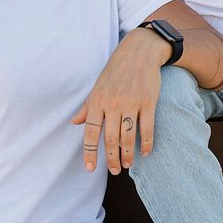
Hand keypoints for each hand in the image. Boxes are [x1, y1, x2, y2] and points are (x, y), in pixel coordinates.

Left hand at [70, 29, 168, 174]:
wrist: (139, 51)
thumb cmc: (116, 70)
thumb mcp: (98, 86)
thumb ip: (88, 107)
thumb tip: (74, 123)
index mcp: (97, 100)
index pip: (91, 132)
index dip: (89, 152)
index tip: (90, 168)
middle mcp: (113, 103)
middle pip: (110, 138)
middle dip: (111, 159)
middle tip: (114, 171)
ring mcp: (131, 102)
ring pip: (128, 136)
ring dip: (128, 154)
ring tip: (127, 165)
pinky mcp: (148, 101)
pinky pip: (147, 128)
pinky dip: (146, 143)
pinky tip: (145, 152)